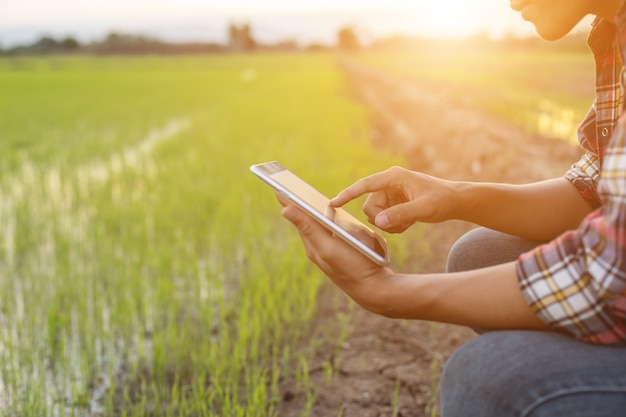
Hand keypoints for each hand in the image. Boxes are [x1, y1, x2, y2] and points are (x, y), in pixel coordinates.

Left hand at [277, 194, 392, 310]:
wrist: (375, 289)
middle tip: (287, 188)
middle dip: (297, 204)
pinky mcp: (343, 252)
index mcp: (312, 245)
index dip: (287, 201)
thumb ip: (308, 228)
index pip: (297, 217)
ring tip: (302, 199)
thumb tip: (284, 210)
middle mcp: (319, 247)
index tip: (277, 186)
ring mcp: (331, 250)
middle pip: (306, 221)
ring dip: (312, 212)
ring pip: (319, 226)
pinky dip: (328, 220)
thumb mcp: (328, 247)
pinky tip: (330, 215)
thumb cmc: (352, 267)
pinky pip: (332, 232)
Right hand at [330, 166, 454, 232]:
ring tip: (408, 222)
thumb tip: (379, 221)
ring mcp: (389, 194)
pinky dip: (393, 225)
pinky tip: (409, 223)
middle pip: (369, 207)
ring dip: (389, 224)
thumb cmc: (441, 200)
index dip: (348, 194)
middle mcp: (387, 184)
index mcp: (393, 177)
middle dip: (381, 219)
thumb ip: (401, 214)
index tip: (333, 204)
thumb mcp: (424, 208)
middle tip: (401, 223)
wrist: (454, 202)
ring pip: (374, 215)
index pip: (364, 185)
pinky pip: (382, 219)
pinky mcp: (392, 204)